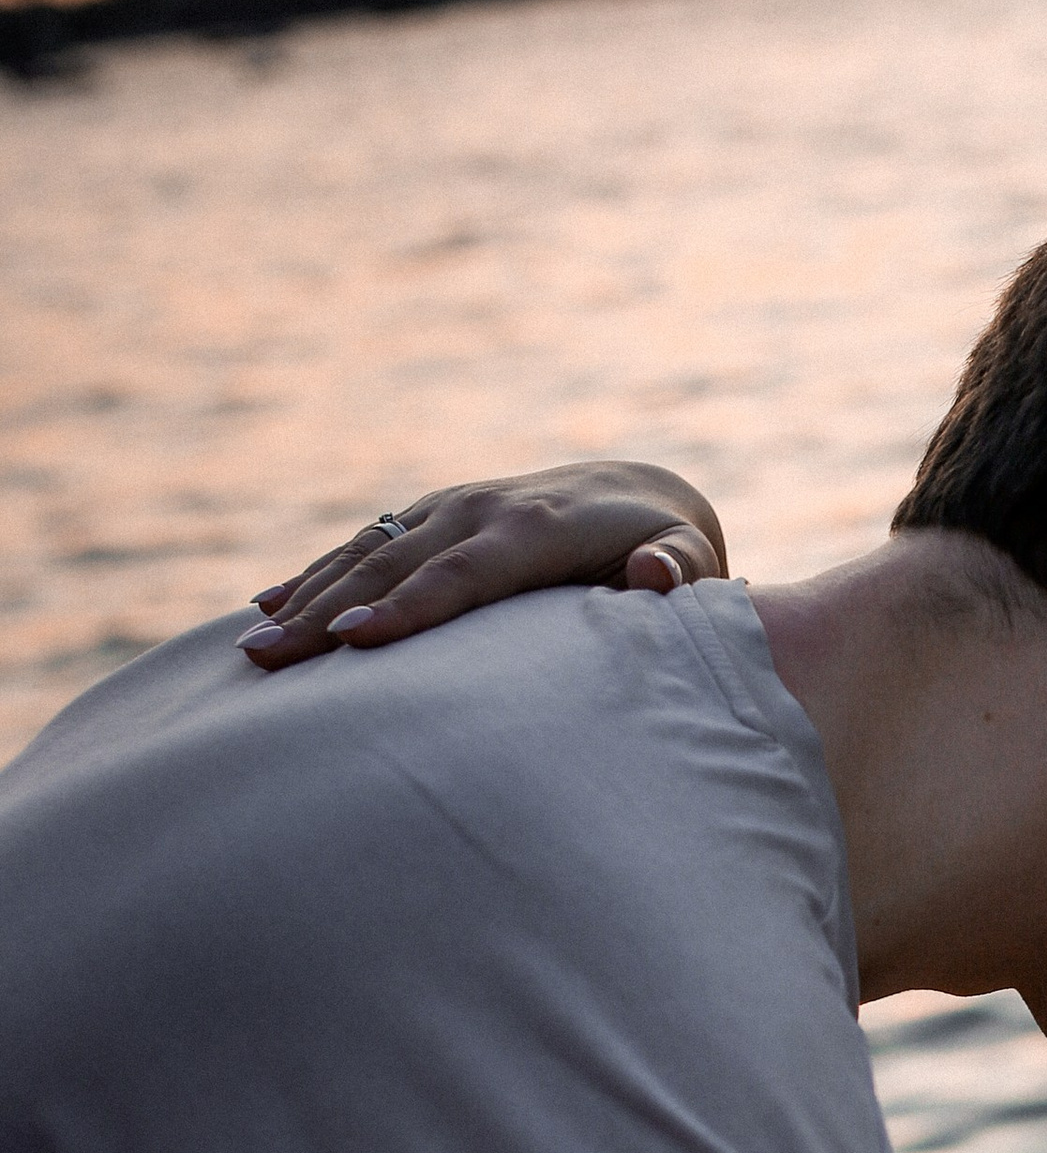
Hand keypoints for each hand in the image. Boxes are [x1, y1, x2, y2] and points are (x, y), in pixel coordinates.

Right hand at [238, 462, 728, 666]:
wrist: (640, 493)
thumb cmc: (669, 547)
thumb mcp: (689, 557)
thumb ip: (679, 571)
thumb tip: (658, 578)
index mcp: (534, 527)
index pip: (462, 574)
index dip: (408, 607)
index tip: (355, 639)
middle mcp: (480, 508)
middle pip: (393, 565)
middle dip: (328, 611)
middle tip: (270, 659)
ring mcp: (448, 507)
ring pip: (366, 552)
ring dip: (306, 597)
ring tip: (252, 646)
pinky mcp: (431, 514)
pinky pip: (365, 543)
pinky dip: (316, 572)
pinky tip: (269, 603)